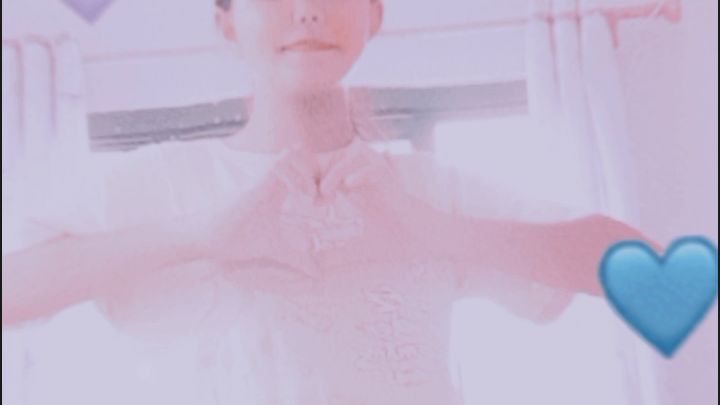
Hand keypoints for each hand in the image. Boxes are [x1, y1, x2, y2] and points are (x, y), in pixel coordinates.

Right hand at [186, 166, 319, 278]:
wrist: (209, 239)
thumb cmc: (238, 238)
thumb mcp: (275, 249)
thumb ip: (297, 258)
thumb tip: (318, 274)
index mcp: (276, 193)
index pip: (299, 172)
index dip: (316, 177)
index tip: (326, 196)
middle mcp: (269, 184)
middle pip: (296, 161)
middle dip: (314, 170)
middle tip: (323, 194)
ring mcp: (261, 184)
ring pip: (287, 161)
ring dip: (304, 173)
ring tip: (312, 195)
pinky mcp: (253, 189)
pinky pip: (274, 170)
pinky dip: (290, 176)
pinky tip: (301, 192)